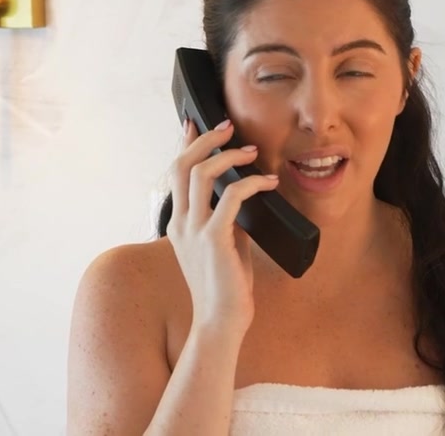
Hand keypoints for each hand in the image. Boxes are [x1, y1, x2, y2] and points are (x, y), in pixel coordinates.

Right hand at [166, 118, 278, 337]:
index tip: (195, 124)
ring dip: (229, 156)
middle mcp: (180, 224)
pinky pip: (231, 197)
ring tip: (252, 151)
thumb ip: (227, 220)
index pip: (175, 175)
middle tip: (229, 127)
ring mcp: (194, 231)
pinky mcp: (214, 238)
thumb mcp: (225, 245)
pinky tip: (269, 183)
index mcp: (178, 225)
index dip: (185, 146)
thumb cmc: (227, 287)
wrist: (222, 320)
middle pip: (182, 166)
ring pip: (202, 175)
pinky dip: (252, 184)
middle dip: (205, 140)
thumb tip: (243, 197)